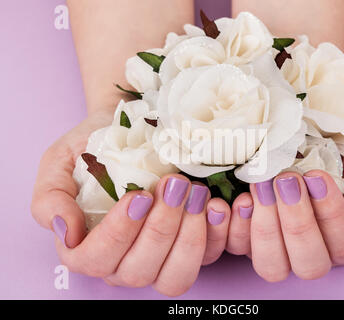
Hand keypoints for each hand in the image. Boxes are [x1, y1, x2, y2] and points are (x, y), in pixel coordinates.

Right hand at [31, 112, 231, 295]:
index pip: (95, 260)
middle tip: (175, 187)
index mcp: (87, 246)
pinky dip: (218, 235)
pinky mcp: (192, 248)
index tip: (138, 196)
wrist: (131, 131)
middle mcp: (123, 261)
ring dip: (190, 237)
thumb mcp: (60, 162)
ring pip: (175, 276)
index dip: (118, 233)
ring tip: (196, 194)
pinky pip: (209, 258)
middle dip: (160, 229)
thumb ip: (50, 198)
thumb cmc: (94, 148)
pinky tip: (218, 205)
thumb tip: (67, 232)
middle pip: (140, 271)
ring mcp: (160, 259)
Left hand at [227, 156, 343, 280]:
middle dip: (297, 222)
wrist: (303, 138)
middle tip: (287, 180)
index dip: (330, 214)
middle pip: (308, 264)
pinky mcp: (247, 239)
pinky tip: (242, 199)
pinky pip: (237, 247)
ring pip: (271, 265)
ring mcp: (276, 249)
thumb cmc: (337, 156)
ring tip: (263, 186)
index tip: (315, 176)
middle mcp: (311, 252)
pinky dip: (237, 226)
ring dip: (266, 227)